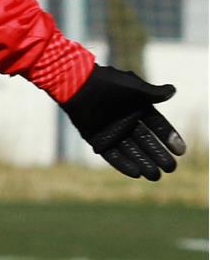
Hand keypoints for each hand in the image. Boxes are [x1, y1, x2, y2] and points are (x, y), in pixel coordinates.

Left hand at [60, 64, 186, 179]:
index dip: (169, 138)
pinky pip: (111, 154)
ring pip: (131, 150)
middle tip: (171, 168)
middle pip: (146, 142)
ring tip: (155, 176)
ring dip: (143, 163)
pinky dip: (122, 164)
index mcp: (137, 108)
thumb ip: (153, 93)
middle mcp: (126, 122)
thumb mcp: (134, 88)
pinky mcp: (96, 139)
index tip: (181, 151)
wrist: (78, 86)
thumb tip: (173, 91)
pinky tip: (136, 173)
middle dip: (158, 155)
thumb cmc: (108, 83)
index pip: (157, 126)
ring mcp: (111, 131)